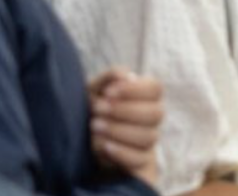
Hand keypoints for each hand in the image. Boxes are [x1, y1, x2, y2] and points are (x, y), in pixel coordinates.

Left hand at [88, 67, 162, 187]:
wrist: (81, 139)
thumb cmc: (94, 109)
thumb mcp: (95, 90)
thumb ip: (109, 77)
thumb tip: (126, 75)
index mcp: (147, 96)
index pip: (156, 88)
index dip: (134, 89)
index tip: (108, 92)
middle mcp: (153, 117)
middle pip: (156, 113)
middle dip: (124, 111)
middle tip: (97, 109)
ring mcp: (148, 140)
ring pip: (148, 137)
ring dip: (119, 130)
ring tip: (95, 126)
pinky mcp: (140, 161)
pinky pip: (139, 159)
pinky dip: (121, 152)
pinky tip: (104, 145)